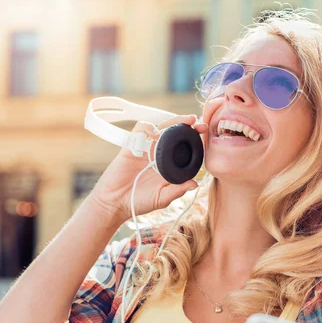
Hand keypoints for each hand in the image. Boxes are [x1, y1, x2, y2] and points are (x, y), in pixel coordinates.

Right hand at [90, 114, 207, 223]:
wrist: (115, 202)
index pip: (184, 148)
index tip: (206, 137)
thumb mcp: (162, 198)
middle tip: (199, 124)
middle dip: (188, 126)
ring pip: (161, 128)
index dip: (195, 142)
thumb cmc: (139, 202)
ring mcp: (145, 149)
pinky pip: (140, 130)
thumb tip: (195, 183)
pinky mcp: (131, 146)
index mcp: (168, 166)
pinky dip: (148, 127)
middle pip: (175, 134)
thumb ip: (177, 191)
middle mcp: (159, 155)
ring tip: (187, 120)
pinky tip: (156, 132)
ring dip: (174, 122)